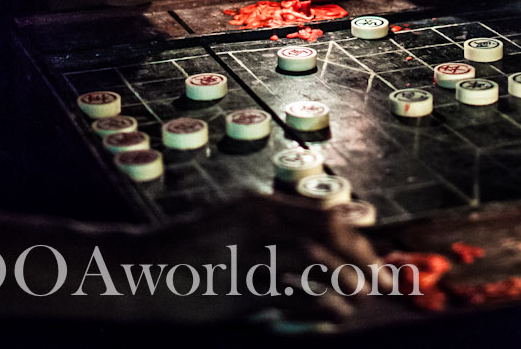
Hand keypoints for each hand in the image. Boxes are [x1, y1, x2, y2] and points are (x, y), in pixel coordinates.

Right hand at [132, 194, 389, 324]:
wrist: (139, 270)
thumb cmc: (186, 254)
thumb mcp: (230, 227)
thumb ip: (270, 233)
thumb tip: (316, 251)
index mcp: (261, 205)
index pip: (326, 213)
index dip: (358, 237)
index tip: (375, 258)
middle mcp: (261, 220)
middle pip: (331, 229)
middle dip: (364, 255)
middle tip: (381, 279)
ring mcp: (253, 250)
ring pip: (320, 257)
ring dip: (349, 278)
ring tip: (360, 296)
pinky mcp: (244, 284)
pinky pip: (300, 291)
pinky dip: (326, 304)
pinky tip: (334, 315)